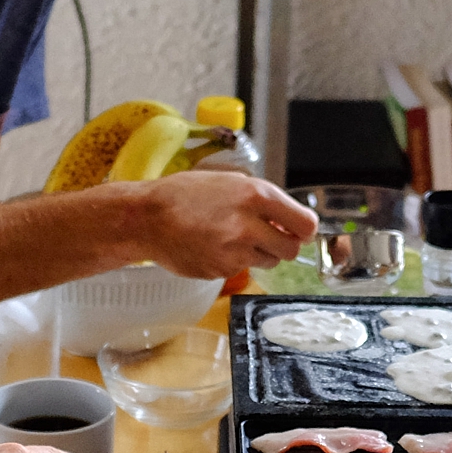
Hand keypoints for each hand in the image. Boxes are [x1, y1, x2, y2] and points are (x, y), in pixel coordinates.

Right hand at [132, 172, 316, 276]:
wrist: (147, 218)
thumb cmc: (186, 195)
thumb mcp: (230, 182)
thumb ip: (263, 200)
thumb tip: (289, 221)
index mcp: (255, 196)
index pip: (305, 224)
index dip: (304, 229)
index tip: (299, 230)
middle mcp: (248, 225)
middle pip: (292, 249)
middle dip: (284, 244)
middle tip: (269, 237)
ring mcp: (234, 252)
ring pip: (269, 262)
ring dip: (260, 253)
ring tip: (233, 237)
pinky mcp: (221, 270)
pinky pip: (242, 269)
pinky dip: (234, 261)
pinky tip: (214, 246)